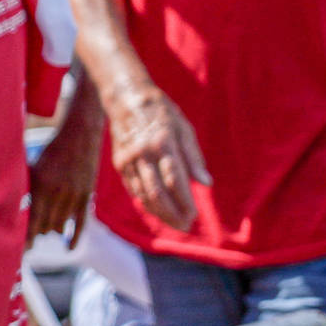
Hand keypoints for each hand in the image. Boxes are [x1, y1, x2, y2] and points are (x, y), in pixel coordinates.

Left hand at [27, 76, 104, 243]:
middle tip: (24, 243)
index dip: (24, 238)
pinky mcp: (86, 197)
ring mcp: (74, 197)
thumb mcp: (32, 166)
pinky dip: (74, 237)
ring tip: (43, 232)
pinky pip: (80, 224)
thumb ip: (22, 186)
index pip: (30, 219)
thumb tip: (4, 204)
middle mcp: (57, 194)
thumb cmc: (50, 151)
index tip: (17, 251)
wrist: (80, 136)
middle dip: (35, 235)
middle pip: (45, 226)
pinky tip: (67, 248)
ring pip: (59, 226)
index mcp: (40, 186)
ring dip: (50, 231)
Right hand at [102, 84, 207, 232]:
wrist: (126, 100)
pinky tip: (157, 210)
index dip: (185, 201)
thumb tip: (206, 183)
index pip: (176, 180)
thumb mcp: (184, 129)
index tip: (194, 215)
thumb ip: (194, 158)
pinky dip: (145, 202)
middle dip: (172, 213)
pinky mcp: (120, 164)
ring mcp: (128, 160)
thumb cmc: (163, 113)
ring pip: (143, 194)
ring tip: (173, 222)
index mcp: (163, 143)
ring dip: (159, 212)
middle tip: (185, 226)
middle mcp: (143, 154)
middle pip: (158, 193)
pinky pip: (133, 188)